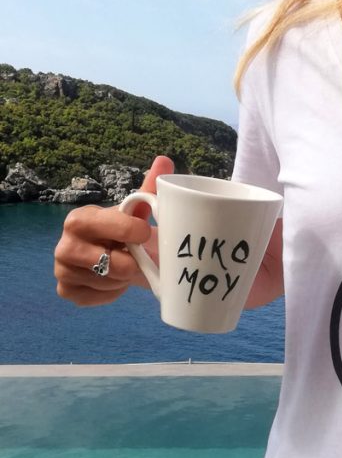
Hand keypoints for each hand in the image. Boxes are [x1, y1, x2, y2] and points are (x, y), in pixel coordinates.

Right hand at [54, 155, 173, 304]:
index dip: (130, 231)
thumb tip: (164, 160)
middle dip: (132, 263)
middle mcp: (64, 244)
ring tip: (125, 266)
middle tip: (137, 257)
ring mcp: (62, 269)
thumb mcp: (137, 211)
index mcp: (80, 219)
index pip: (105, 225)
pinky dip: (112, 293)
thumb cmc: (126, 232)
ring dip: (123, 278)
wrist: (116, 257)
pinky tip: (114, 281)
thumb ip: (148, 189)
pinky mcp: (66, 291)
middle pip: (108, 263)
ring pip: (106, 282)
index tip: (146, 232)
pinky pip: (96, 297)